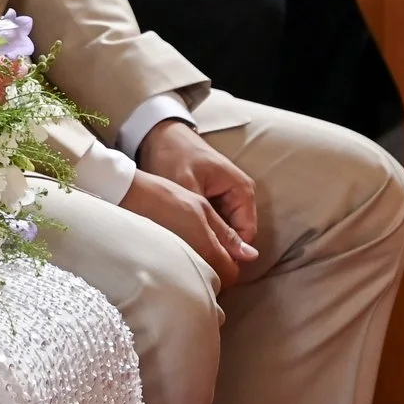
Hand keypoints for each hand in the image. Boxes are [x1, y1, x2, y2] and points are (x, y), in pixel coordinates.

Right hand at [120, 171, 253, 284]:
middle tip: (209, 247)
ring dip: (200, 269)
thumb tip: (251, 254)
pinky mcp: (159, 267)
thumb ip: (227, 234)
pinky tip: (175, 249)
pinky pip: (179, 275)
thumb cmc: (164, 197)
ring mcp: (174, 269)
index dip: (233, 262)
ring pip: (196, 280)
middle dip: (217, 270)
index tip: (227, 249)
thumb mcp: (202, 207)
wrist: (125, 196)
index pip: (232, 274)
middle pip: (214, 282)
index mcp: (207, 251)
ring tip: (191, 246)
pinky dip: (183, 267)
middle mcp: (192, 265)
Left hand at [137, 118, 259, 253]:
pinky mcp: (214, 197)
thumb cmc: (174, 156)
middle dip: (217, 249)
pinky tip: (183, 237)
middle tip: (191, 262)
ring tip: (185, 251)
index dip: (229, 256)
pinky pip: (214, 221)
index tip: (207, 270)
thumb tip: (239, 254)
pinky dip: (201, 229)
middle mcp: (240, 195)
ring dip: (207, 239)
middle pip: (235, 235)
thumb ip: (213, 222)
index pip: (245, 237)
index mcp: (242, 191)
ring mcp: (228, 196)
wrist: (159, 134)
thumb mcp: (189, 189)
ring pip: (223, 230)